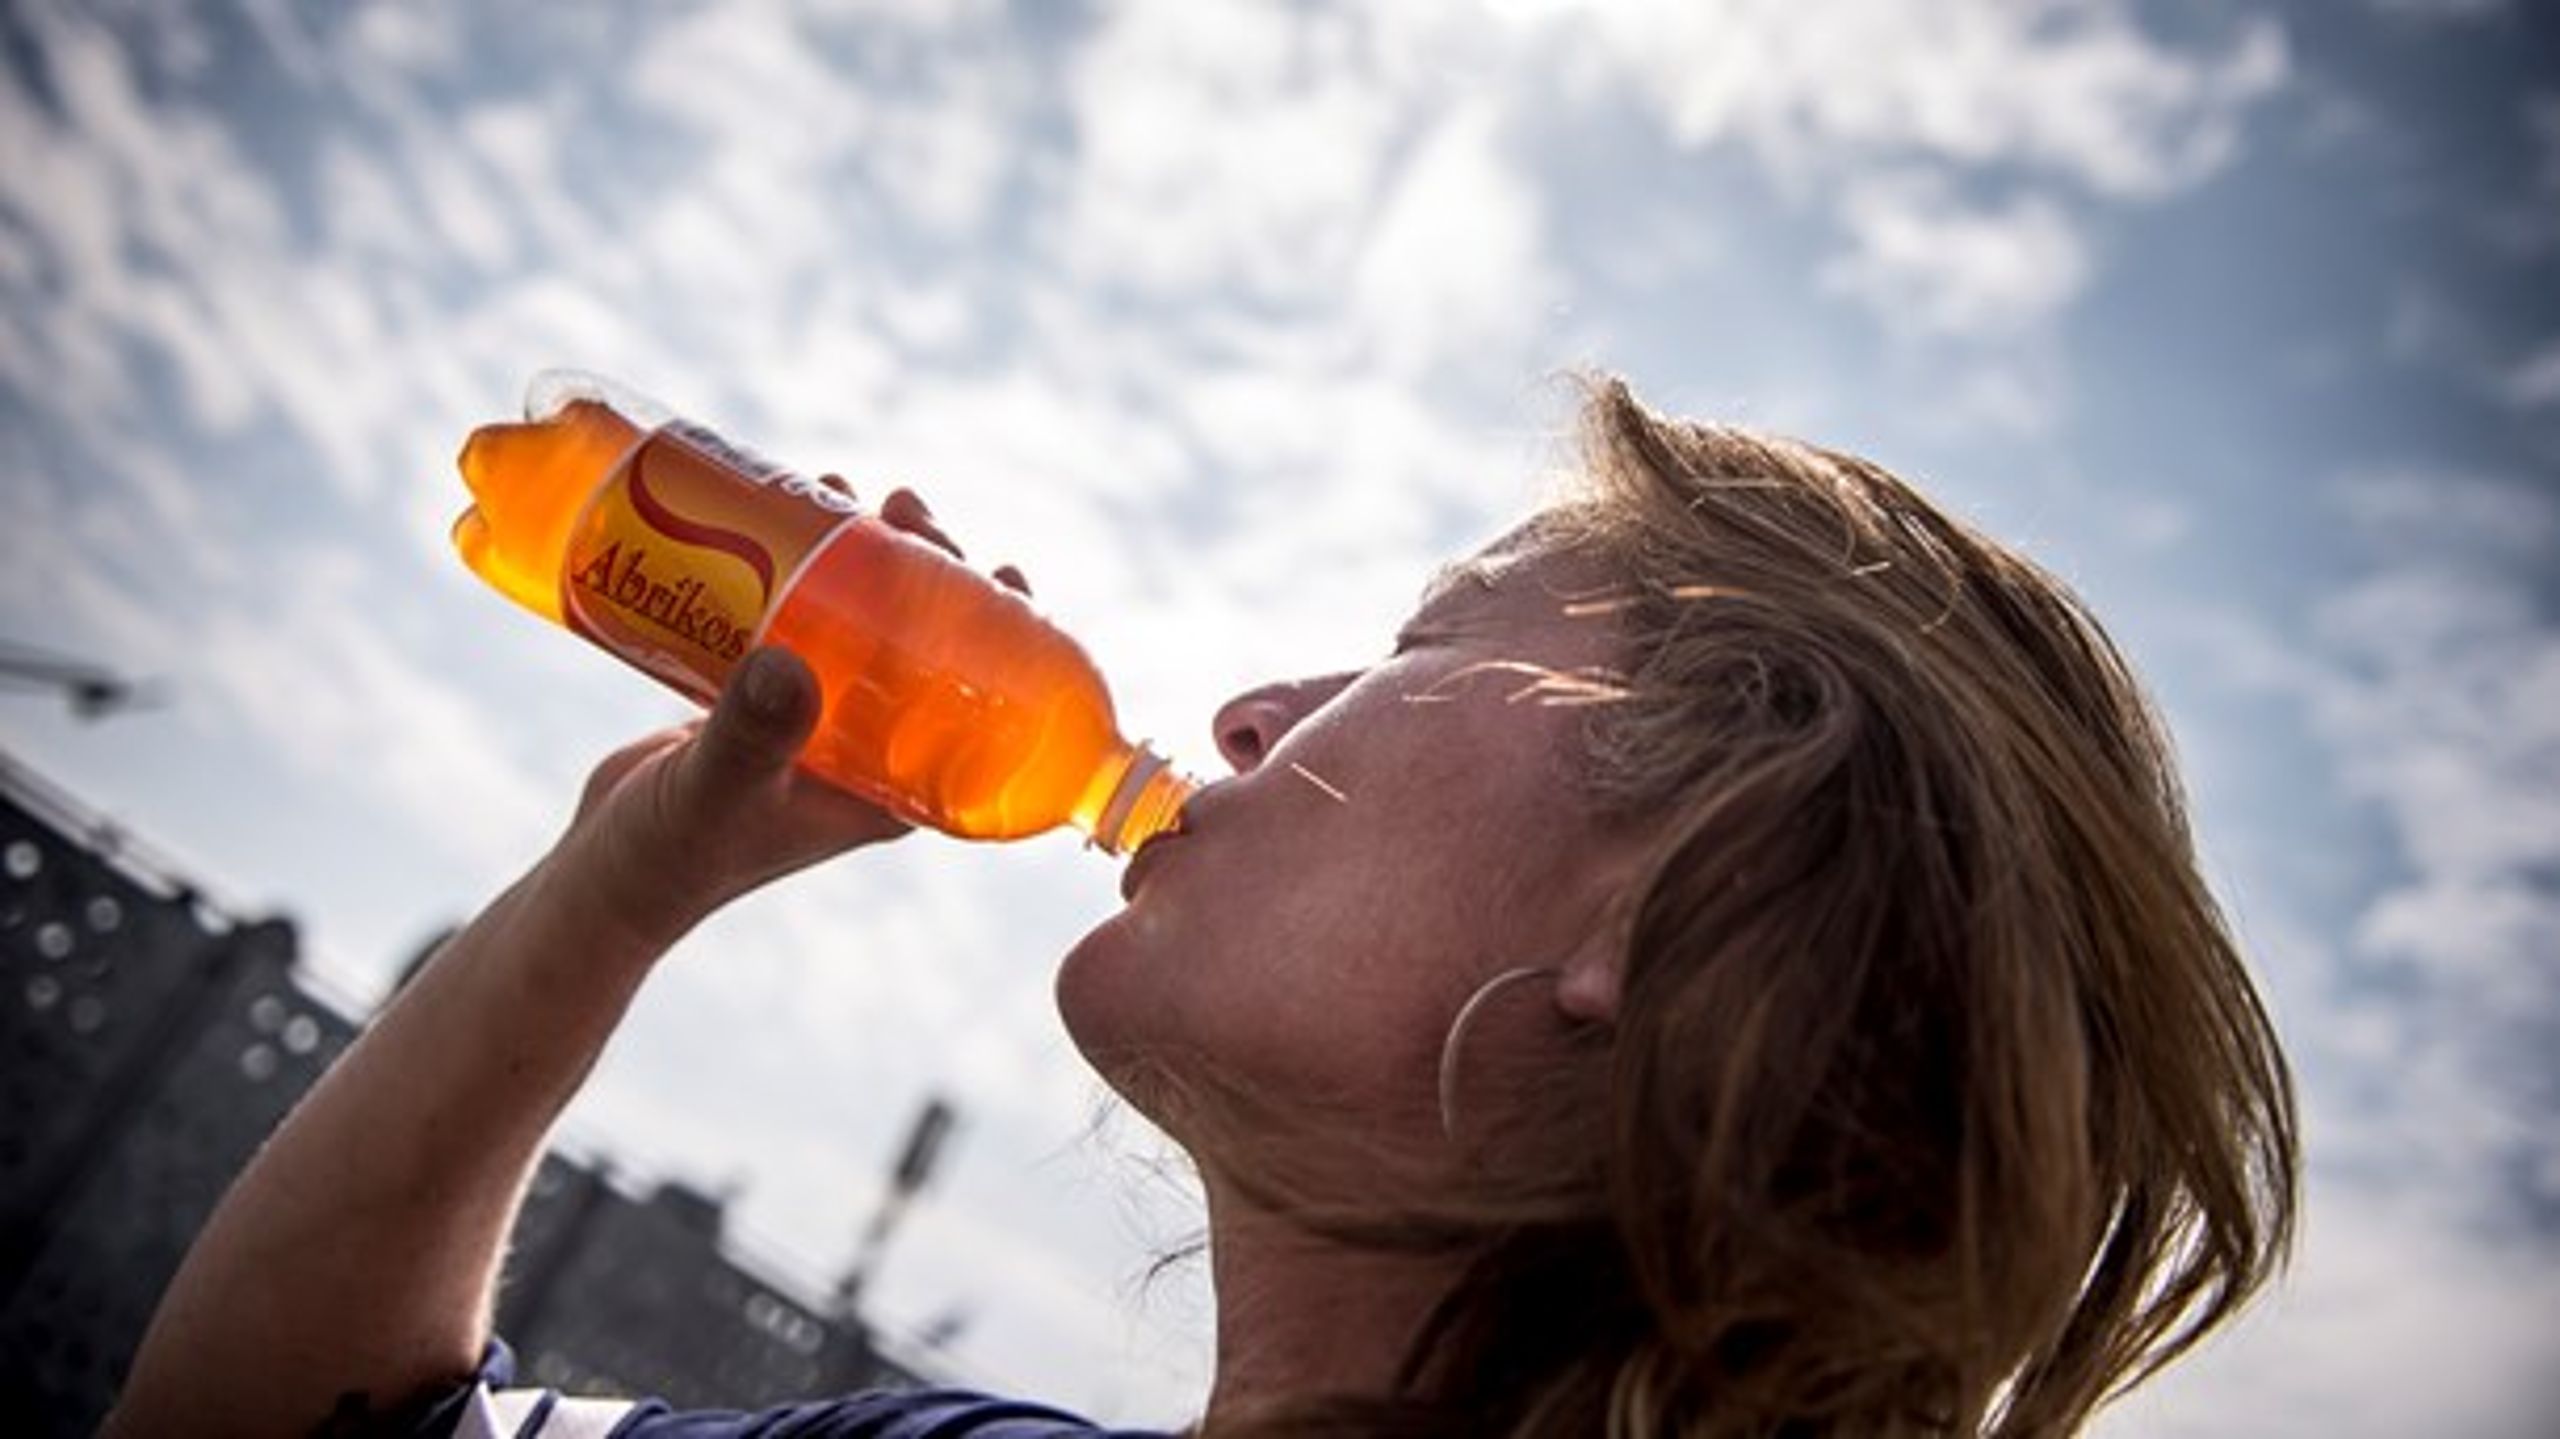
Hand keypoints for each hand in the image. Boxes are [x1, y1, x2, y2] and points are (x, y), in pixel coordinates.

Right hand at [544, 487, 1028, 951]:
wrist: (601, 876)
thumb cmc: (670, 855)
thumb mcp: (717, 789)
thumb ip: (751, 736)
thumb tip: (788, 664)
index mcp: (889, 786)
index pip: (975, 709)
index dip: (1002, 638)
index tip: (1002, 570)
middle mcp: (863, 751)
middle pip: (921, 647)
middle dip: (925, 572)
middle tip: (904, 508)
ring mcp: (812, 723)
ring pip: (859, 625)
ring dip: (862, 559)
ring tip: (850, 491)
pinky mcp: (761, 702)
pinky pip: (795, 622)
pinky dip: (795, 571)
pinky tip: (788, 513)